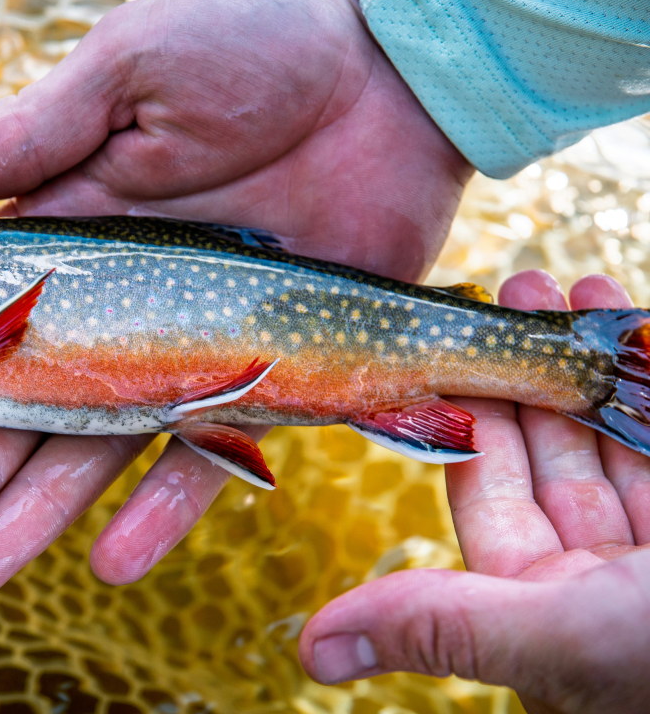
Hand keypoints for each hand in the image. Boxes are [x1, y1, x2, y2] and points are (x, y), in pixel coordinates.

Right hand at [0, 0, 471, 592]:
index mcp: (61, 231)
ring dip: (39, 506)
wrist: (389, 75)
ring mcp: (179, 344)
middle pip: (16, 397)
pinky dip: (165, 504)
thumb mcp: (130, 72)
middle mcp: (107, 300)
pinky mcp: (260, 370)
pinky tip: (114, 560)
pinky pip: (208, 448)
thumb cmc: (256, 47)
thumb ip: (31, 132)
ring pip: (95, 441)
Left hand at [299, 271, 649, 713]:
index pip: (491, 496)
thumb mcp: (562, 636)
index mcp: (554, 611)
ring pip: (622, 433)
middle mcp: (612, 579)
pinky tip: (632, 312)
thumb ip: (442, 626)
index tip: (451, 344)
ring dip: (595, 356)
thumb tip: (311, 652)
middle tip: (510, 286)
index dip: (471, 415)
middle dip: (532, 366)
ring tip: (567, 277)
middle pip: (557, 452)